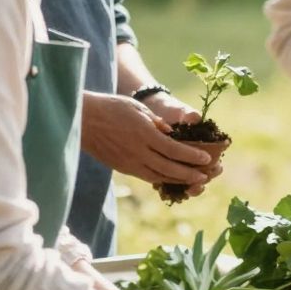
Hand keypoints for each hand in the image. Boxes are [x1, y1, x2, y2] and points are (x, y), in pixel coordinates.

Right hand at [79, 92, 219, 192]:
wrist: (83, 120)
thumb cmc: (112, 108)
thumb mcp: (138, 108)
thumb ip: (156, 123)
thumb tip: (171, 134)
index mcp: (144, 134)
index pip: (174, 149)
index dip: (192, 156)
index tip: (207, 159)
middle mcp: (137, 151)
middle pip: (169, 167)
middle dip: (189, 173)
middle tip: (205, 176)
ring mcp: (128, 162)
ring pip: (158, 175)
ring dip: (177, 180)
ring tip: (192, 181)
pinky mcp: (122, 167)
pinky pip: (145, 176)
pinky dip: (161, 178)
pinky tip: (170, 178)